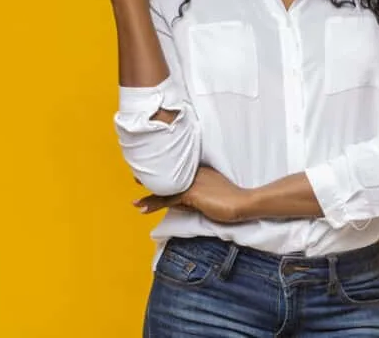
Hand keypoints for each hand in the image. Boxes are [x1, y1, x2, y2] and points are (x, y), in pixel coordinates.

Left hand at [134, 167, 252, 223]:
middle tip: (136, 179)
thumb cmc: (232, 200)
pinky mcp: (191, 193)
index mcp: (200, 170)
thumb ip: (197, 195)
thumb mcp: (211, 195)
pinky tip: (142, 208)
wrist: (243, 202)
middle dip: (153, 179)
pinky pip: (168, 199)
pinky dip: (153, 204)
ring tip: (135, 201)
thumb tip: (182, 202)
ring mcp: (192, 182)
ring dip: (149, 195)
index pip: (178, 172)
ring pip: (165, 188)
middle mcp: (194, 173)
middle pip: (169, 177)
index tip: (152, 173)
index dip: (164, 174)